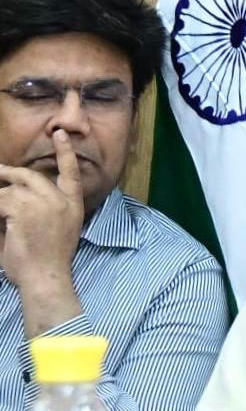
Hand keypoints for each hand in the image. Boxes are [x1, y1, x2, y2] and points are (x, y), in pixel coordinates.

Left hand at [0, 138, 89, 332]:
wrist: (46, 276)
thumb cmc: (48, 260)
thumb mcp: (56, 230)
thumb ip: (44, 211)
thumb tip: (19, 198)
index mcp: (73, 204)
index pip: (70, 172)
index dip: (64, 151)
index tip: (58, 134)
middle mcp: (60, 200)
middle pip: (31, 176)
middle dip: (10, 173)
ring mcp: (42, 204)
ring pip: (11, 190)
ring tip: (0, 209)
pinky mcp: (22, 211)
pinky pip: (1, 200)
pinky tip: (0, 219)